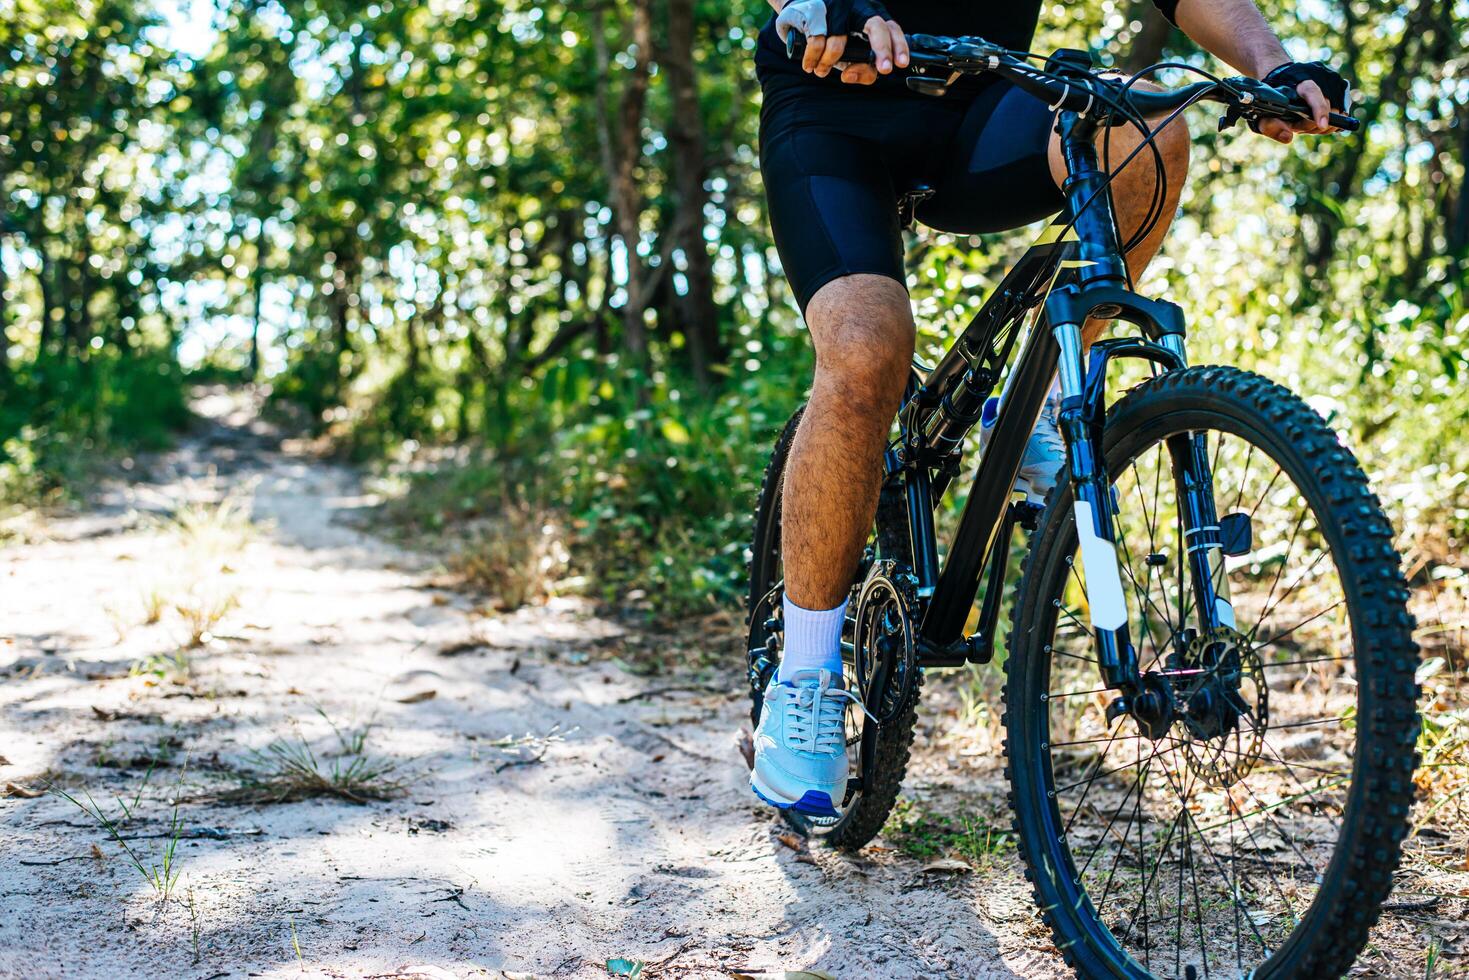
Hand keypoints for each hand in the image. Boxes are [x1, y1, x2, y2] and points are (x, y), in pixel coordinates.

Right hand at [777, 0, 903, 82]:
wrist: (799, 11)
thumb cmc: (830, 35)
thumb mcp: (849, 52)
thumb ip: (861, 67)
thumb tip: (852, 75)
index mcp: (870, 16)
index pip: (890, 28)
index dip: (898, 45)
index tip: (900, 63)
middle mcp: (857, 8)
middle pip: (876, 26)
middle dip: (882, 50)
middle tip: (884, 69)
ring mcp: (837, 8)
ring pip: (838, 44)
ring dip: (828, 64)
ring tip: (821, 70)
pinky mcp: (815, 11)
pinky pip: (816, 44)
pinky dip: (812, 59)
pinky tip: (810, 65)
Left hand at [1255, 61, 1349, 144]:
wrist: (1283, 77)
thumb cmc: (1273, 98)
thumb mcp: (1263, 113)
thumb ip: (1271, 126)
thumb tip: (1288, 138)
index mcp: (1300, 81)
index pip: (1313, 93)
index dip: (1320, 110)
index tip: (1323, 125)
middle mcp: (1320, 77)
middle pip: (1328, 107)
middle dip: (1312, 124)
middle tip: (1296, 126)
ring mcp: (1333, 81)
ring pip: (1337, 111)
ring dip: (1321, 124)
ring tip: (1303, 122)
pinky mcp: (1341, 86)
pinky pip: (1342, 110)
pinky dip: (1329, 120)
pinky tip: (1315, 120)